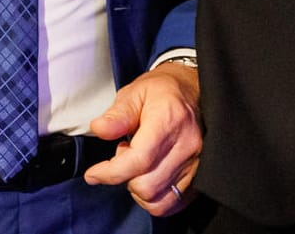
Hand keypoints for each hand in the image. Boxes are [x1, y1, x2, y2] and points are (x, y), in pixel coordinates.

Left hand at [84, 60, 201, 218]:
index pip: (139, 159)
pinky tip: (149, 177)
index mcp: (168, 122)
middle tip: (122, 156)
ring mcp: (198, 165)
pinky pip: (174, 203)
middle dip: (124, 178)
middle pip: (147, 185)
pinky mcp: (201, 177)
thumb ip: (117, 114)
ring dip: (139, 191)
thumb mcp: (134, 92)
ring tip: (136, 166)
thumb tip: (99, 130)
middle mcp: (187, 147)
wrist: (194, 91)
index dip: (111, 172)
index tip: (93, 174)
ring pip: (160, 201)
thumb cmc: (162, 92)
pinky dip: (155, 199)